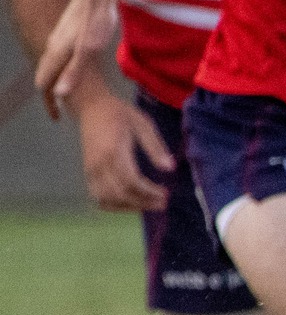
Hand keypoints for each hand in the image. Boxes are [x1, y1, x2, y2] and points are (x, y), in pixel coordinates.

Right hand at [36, 0, 117, 119]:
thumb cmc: (96, 19)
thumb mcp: (89, 50)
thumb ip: (75, 72)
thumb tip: (59, 95)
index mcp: (56, 53)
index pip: (43, 82)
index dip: (49, 102)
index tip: (56, 118)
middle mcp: (53, 44)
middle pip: (45, 74)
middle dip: (51, 94)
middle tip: (61, 112)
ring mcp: (60, 36)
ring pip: (52, 63)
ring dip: (56, 81)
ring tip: (68, 96)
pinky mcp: (70, 31)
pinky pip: (61, 55)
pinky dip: (63, 69)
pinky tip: (75, 70)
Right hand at [75, 90, 171, 211]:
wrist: (91, 107)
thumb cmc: (120, 113)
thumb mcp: (143, 124)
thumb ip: (155, 146)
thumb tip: (170, 168)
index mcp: (114, 150)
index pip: (131, 181)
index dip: (149, 192)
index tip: (165, 193)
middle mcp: (99, 163)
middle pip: (120, 194)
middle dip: (143, 202)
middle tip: (162, 203)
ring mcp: (90, 169)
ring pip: (107, 199)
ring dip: (129, 207)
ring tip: (149, 204)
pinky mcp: (87, 172)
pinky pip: (97, 196)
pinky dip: (113, 205)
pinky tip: (130, 204)